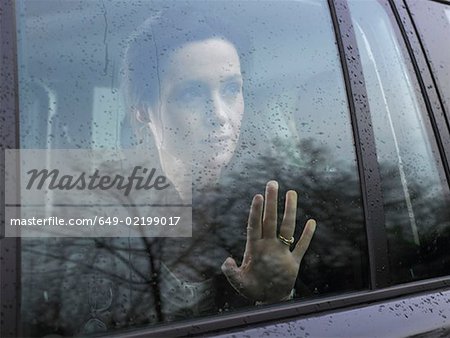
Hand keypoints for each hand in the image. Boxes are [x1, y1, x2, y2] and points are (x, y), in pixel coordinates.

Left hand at [221, 180, 315, 302]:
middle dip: (272, 202)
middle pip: (271, 220)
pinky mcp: (293, 262)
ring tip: (291, 193)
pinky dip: (306, 235)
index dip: (256, 212)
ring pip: (287, 228)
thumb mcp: (239, 283)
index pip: (255, 226)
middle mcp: (268, 246)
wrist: (269, 299)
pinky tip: (311, 222)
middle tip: (272, 183)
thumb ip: (231, 273)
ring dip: (290, 211)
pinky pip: (301, 246)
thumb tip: (227, 261)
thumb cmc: (252, 289)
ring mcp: (281, 252)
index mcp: (254, 248)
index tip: (258, 196)